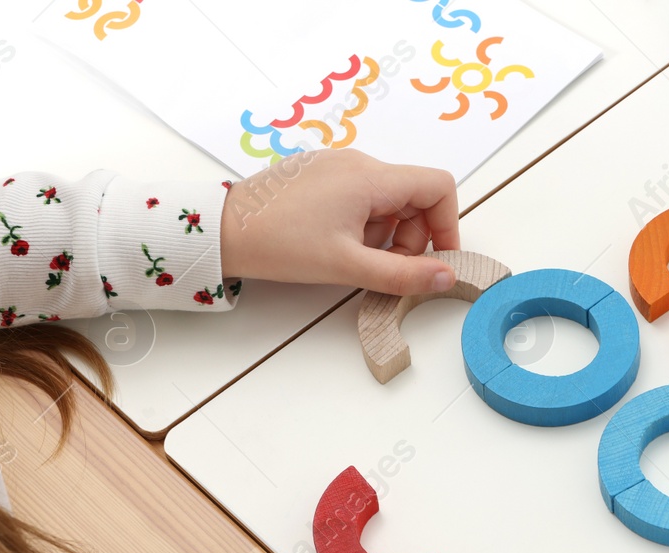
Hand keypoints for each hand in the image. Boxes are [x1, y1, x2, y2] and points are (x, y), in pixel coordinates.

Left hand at [219, 149, 459, 295]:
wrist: (220, 230)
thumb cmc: (280, 244)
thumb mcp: (348, 266)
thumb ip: (403, 274)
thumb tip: (447, 276)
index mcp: (370, 177)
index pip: (439, 187)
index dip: (448, 224)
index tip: (437, 259)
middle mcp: (358, 162)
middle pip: (414, 196)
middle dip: (411, 237)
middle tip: (385, 268)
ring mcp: (337, 165)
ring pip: (388, 199)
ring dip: (385, 233)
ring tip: (353, 256)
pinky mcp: (320, 174)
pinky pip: (361, 196)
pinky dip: (362, 223)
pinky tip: (334, 242)